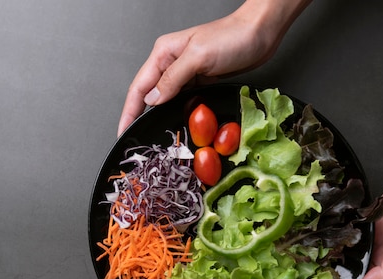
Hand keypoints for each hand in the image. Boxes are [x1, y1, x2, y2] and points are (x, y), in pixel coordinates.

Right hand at [117, 0, 311, 135]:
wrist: (260, 33)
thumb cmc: (231, 37)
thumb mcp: (198, 57)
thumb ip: (173, 79)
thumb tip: (152, 100)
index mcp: (164, 54)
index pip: (139, 87)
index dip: (129, 112)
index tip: (123, 131)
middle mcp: (171, 63)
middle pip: (148, 96)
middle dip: (140, 117)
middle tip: (136, 141)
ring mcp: (185, 73)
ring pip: (166, 101)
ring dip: (159, 117)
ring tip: (153, 137)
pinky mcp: (200, 81)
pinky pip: (182, 101)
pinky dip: (177, 113)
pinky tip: (177, 125)